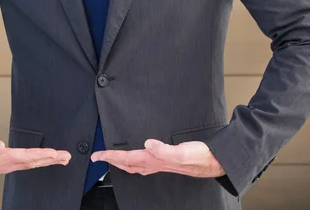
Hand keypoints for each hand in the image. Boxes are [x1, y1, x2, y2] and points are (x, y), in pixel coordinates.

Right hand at [0, 138, 70, 177]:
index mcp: (1, 159)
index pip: (25, 157)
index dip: (40, 154)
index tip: (54, 153)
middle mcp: (8, 163)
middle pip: (34, 161)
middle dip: (51, 158)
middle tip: (67, 157)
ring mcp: (9, 164)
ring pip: (33, 162)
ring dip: (48, 160)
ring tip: (63, 158)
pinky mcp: (7, 161)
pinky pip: (28, 161)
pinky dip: (40, 159)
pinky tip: (46, 158)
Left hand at [91, 139, 224, 177]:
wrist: (212, 161)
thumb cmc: (199, 156)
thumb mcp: (181, 151)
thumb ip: (164, 149)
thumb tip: (148, 143)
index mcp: (154, 159)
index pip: (126, 158)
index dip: (110, 156)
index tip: (97, 155)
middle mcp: (154, 163)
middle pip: (126, 164)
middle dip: (110, 161)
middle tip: (98, 157)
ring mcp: (159, 164)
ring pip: (133, 165)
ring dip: (120, 162)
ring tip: (111, 159)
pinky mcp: (165, 161)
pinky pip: (143, 163)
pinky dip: (133, 161)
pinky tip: (136, 158)